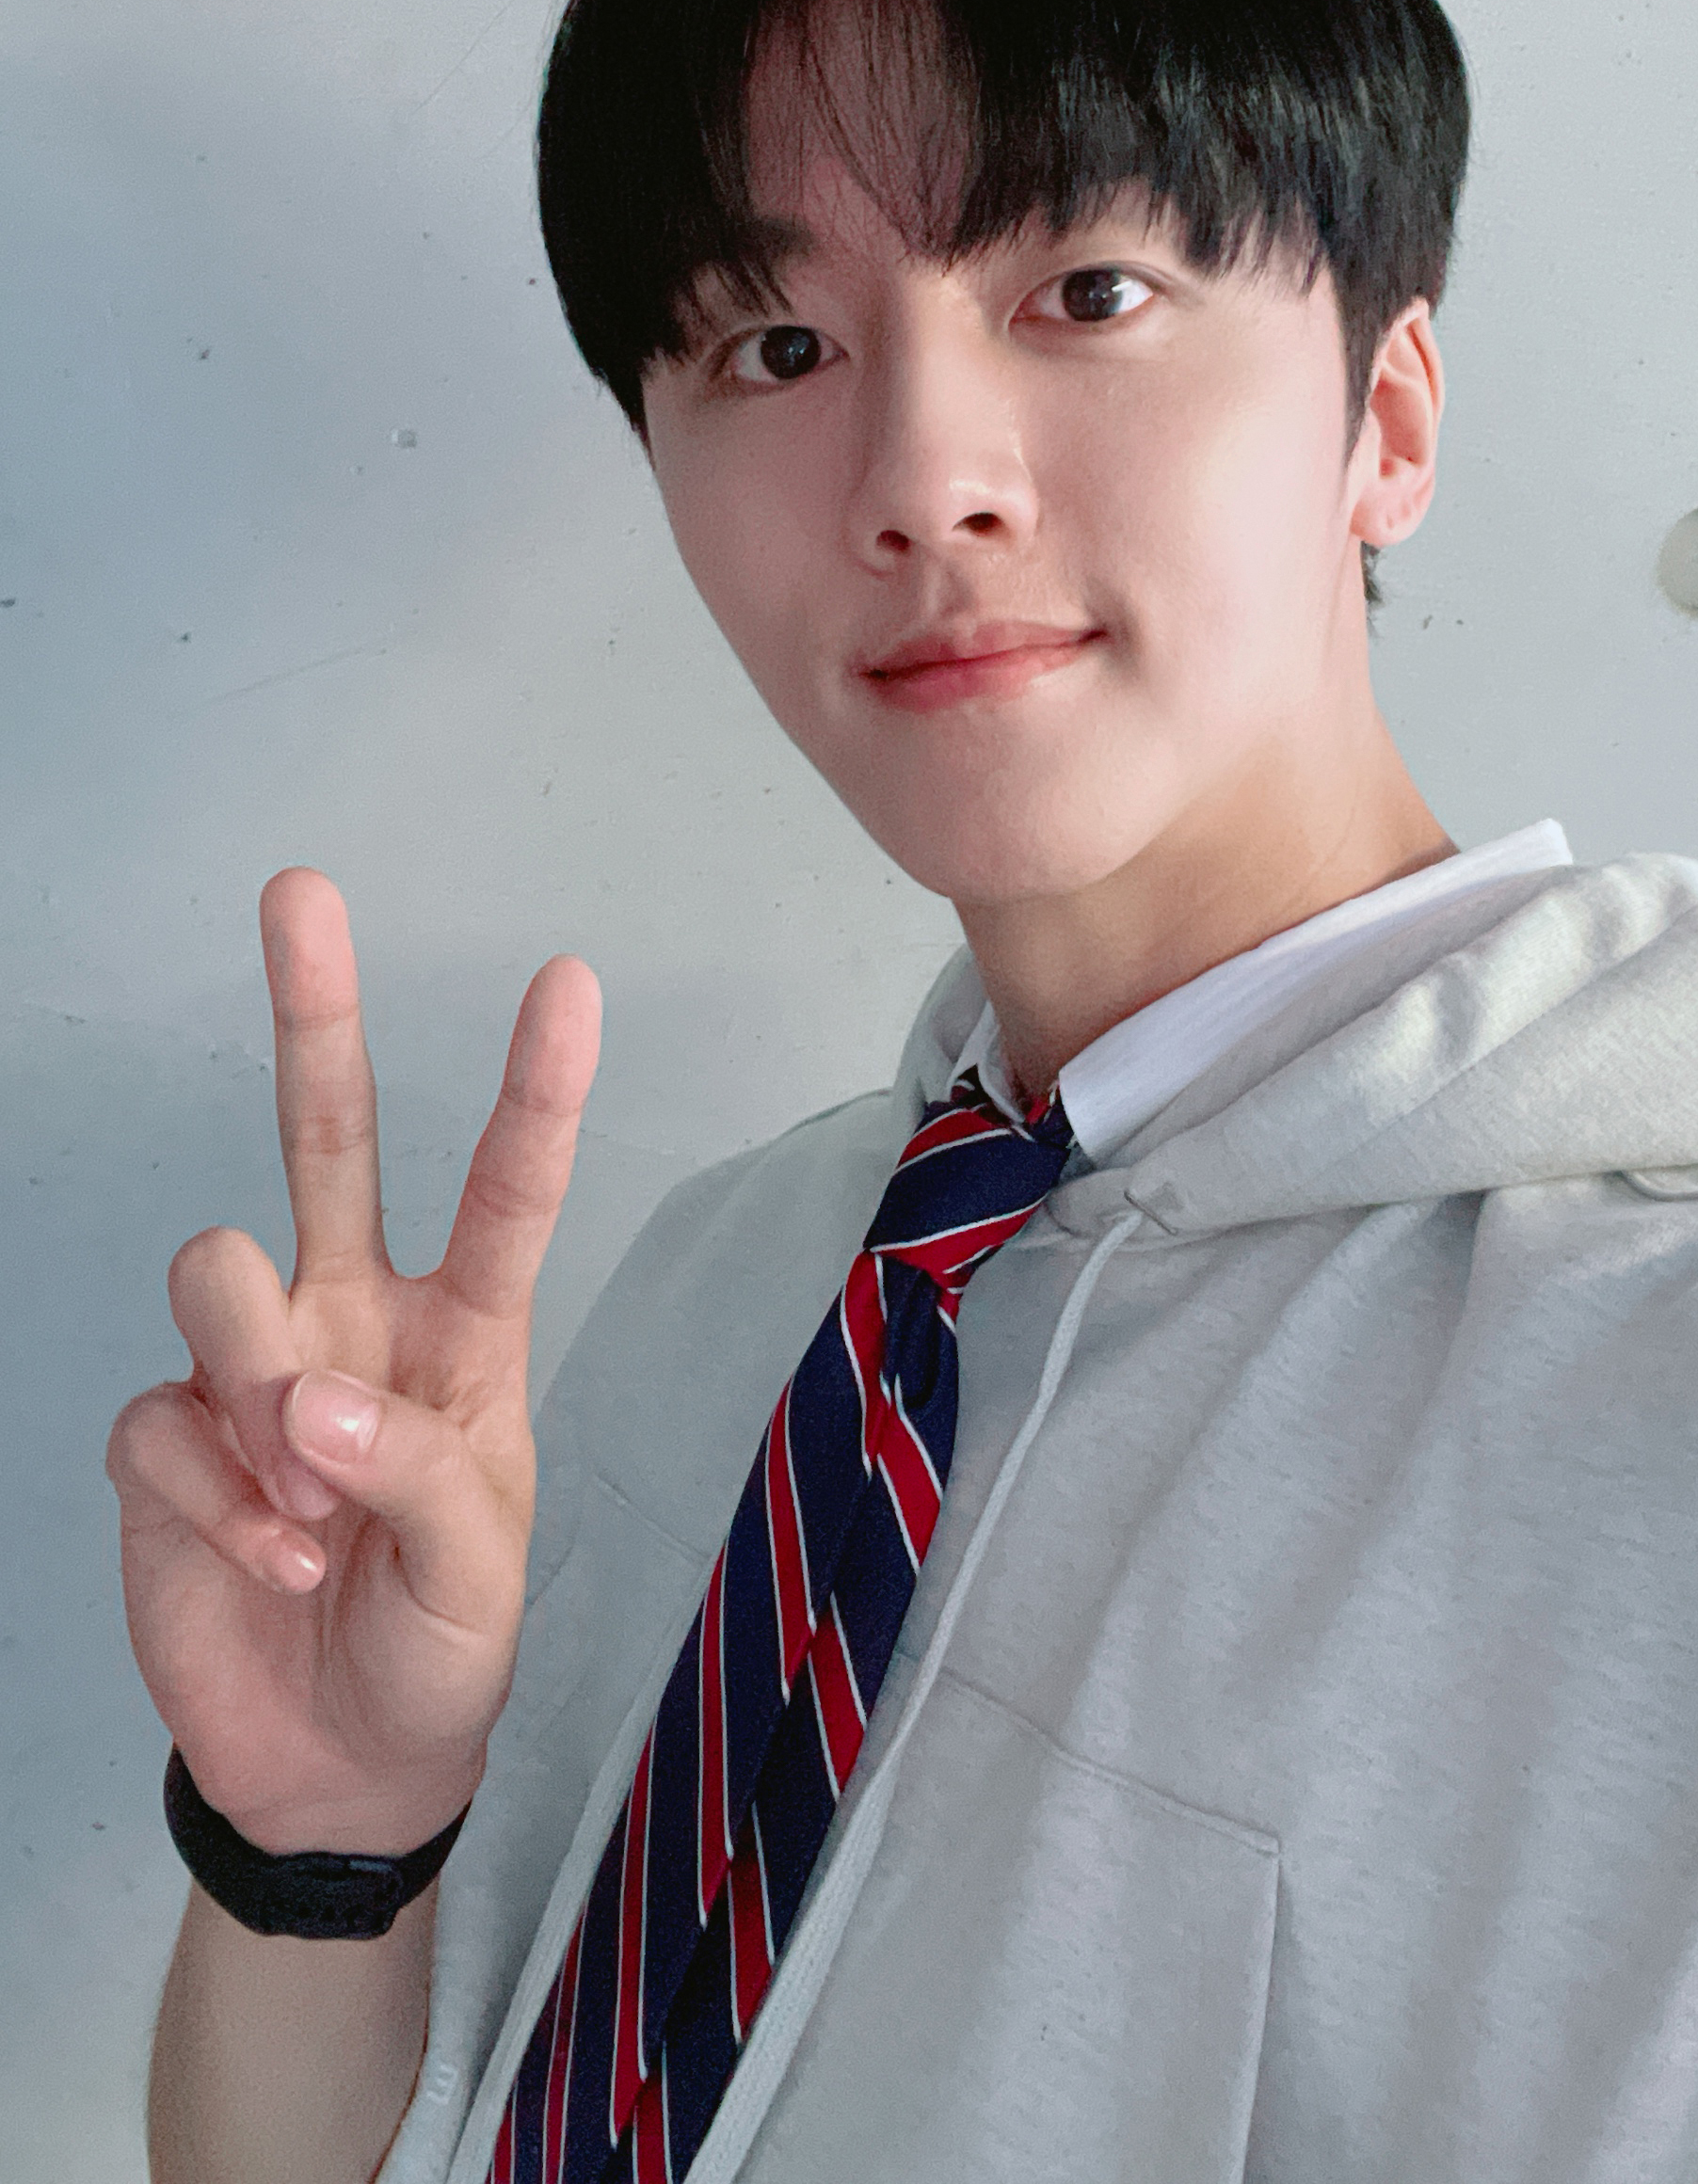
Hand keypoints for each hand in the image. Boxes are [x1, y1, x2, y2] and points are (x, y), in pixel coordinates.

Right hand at [106, 870, 601, 1856]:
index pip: (506, 1193)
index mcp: (463, 1335)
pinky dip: (220, 1506)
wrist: (341, 1770)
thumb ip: (412, 1470)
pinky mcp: (168, 1442)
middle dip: (311, 1014)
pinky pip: (166, 1422)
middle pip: (325, 1139)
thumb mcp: (478, 1574)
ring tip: (312, 1505)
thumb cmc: (442, 1651)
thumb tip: (304, 1398)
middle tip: (302, 889)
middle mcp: (352, 1318)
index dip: (534, 1090)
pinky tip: (272, 1566)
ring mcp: (251, 1372)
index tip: (568, 980)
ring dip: (261, 1385)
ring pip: (220, 1270)